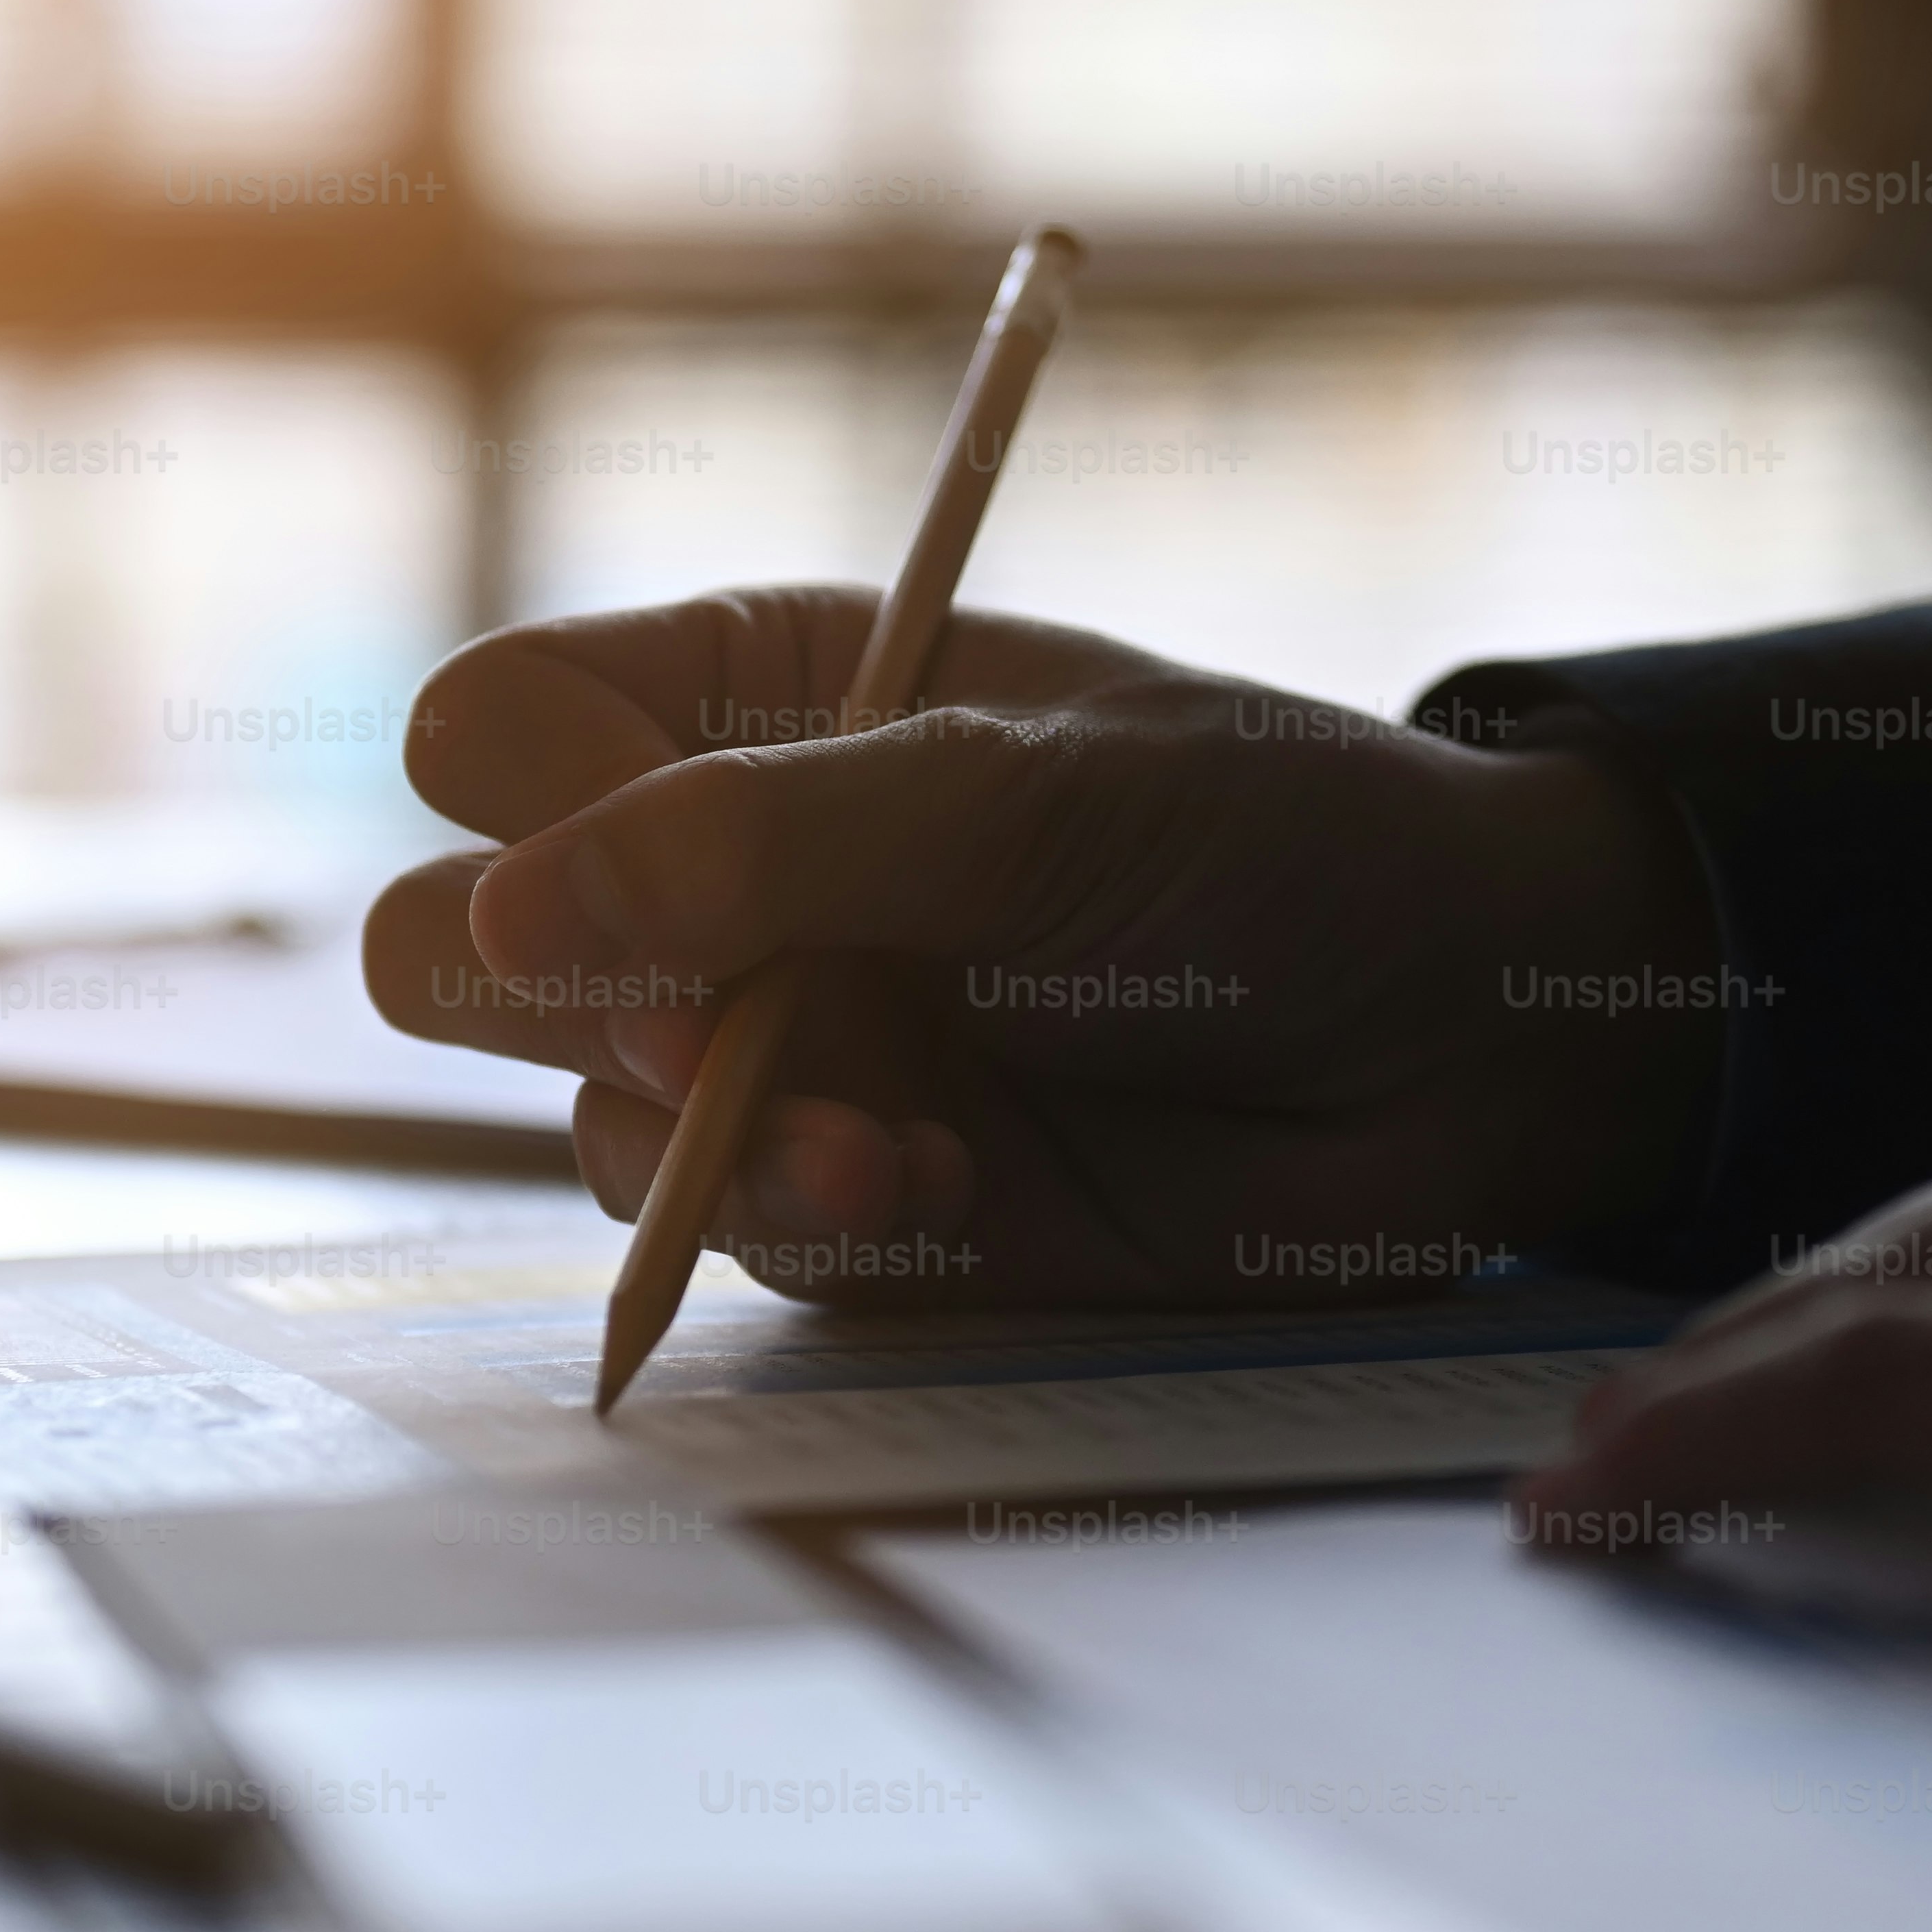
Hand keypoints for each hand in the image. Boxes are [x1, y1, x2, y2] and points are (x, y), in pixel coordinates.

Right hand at [368, 588, 1722, 1302]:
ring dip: (706, 1141)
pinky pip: (727, 1234)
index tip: (652, 857)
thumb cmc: (1279, 840)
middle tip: (703, 1031)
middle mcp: (735, 873)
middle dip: (559, 1002)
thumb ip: (777, 841)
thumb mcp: (1035, 790)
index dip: (530, 805)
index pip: (491, 735)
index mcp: (756, 698)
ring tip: (886, 1150)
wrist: (1471, 1040)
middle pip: (461, 944)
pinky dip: (814, 1222)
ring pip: (582, 1115)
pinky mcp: (857, 1197)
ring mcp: (783, 1044)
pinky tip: (950, 1192)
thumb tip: (514, 911)